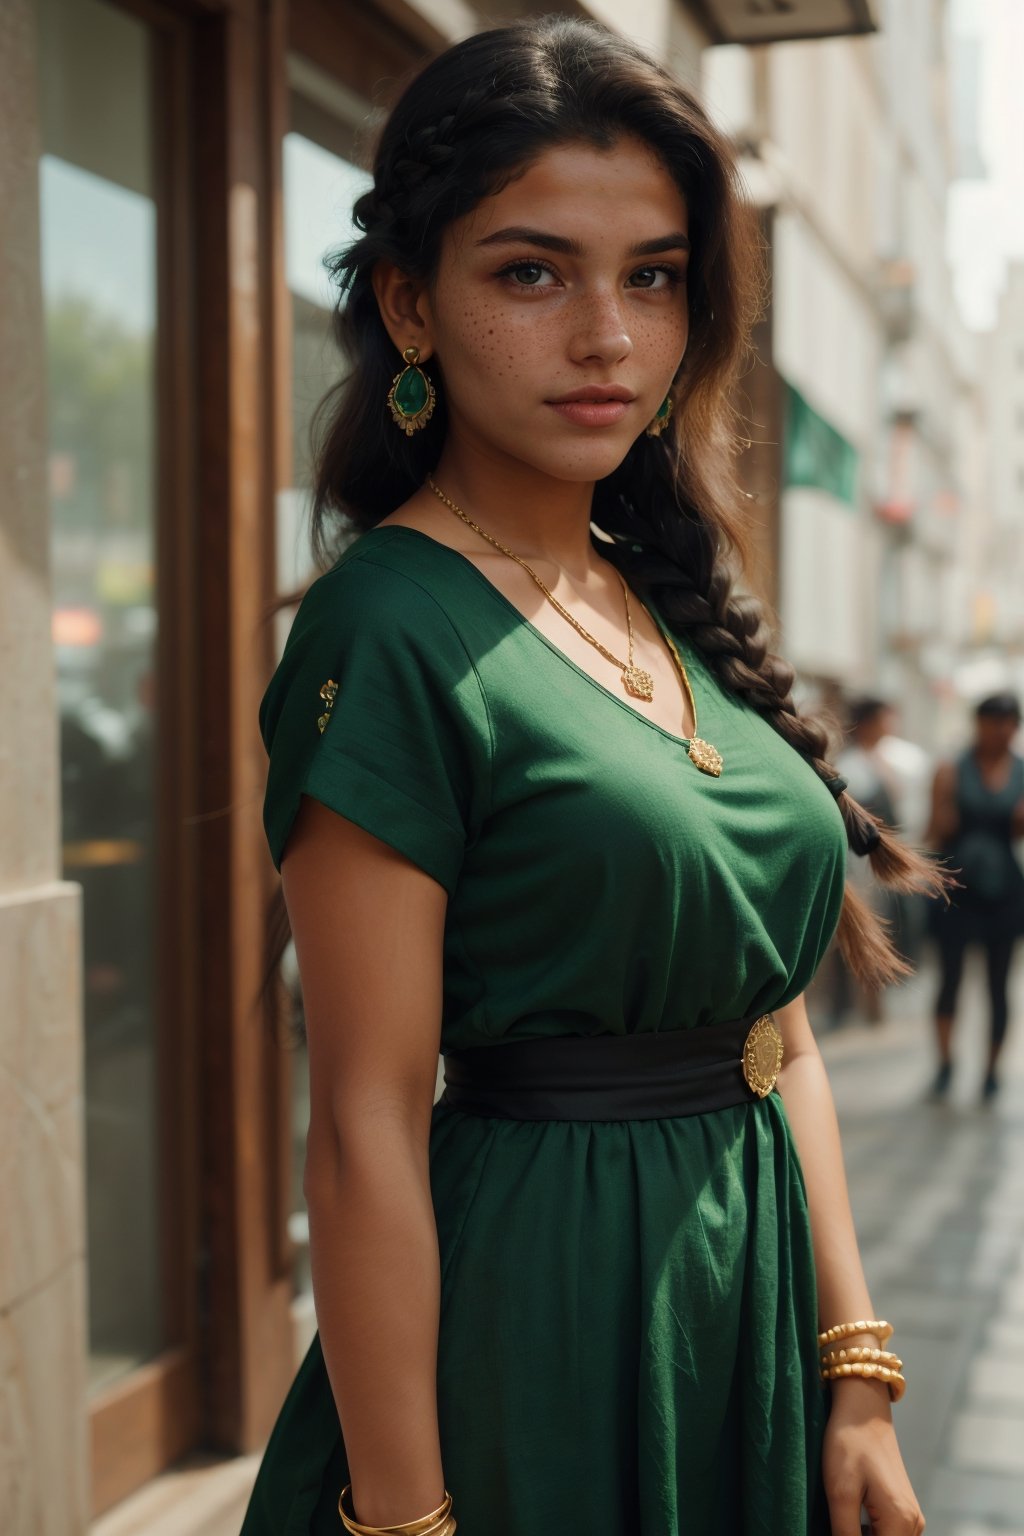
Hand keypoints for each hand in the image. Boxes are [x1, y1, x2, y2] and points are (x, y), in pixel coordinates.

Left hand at [823, 1379, 924, 1534]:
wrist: (862, 1408)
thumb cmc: (849, 1444)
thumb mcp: (840, 1493)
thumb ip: (845, 1535)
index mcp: (901, 1522)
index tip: (838, 1529)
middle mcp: (913, 1524)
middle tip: (839, 1519)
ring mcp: (911, 1516)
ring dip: (861, 1535)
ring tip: (843, 1517)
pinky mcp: (903, 1508)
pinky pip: (887, 1534)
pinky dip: (867, 1532)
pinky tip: (851, 1516)